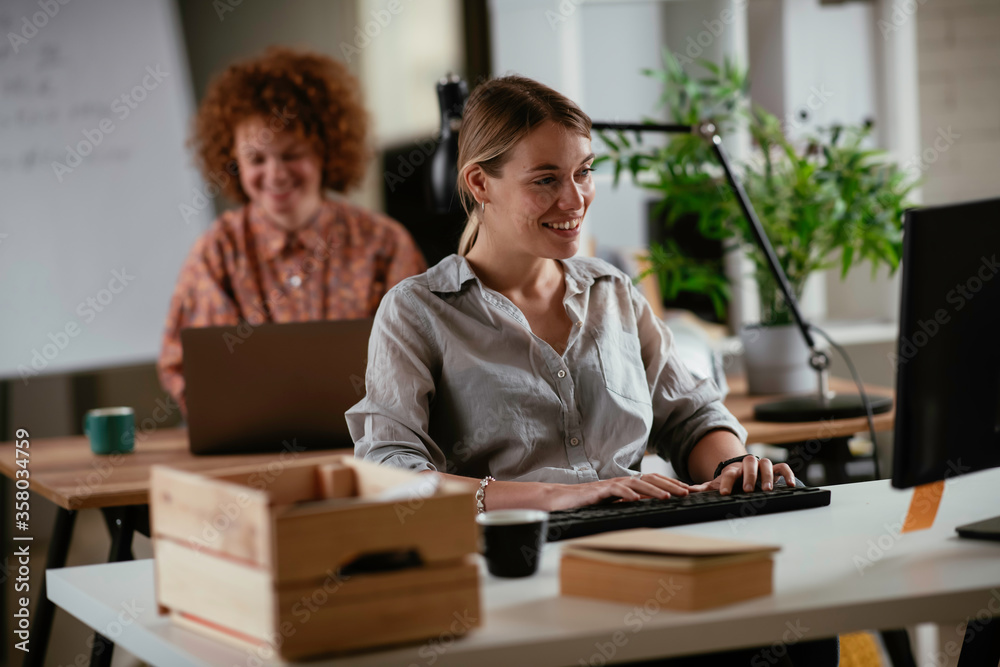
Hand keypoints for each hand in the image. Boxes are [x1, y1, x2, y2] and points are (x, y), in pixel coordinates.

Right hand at [545, 473, 693, 511]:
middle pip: (649, 479)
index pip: (652, 480)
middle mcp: (620, 481)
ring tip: (668, 497)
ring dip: (653, 490)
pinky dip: (626, 494)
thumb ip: (627, 503)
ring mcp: (609, 485)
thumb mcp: (612, 504)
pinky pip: (614, 490)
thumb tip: (647, 507)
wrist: (560, 500)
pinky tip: (636, 500)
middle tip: (687, 493)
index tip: (687, 490)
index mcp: (625, 484)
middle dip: (669, 485)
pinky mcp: (597, 492)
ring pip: (635, 484)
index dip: (670, 483)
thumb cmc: (586, 503)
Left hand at [689, 455, 794, 494]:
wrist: (744, 474)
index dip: (727, 482)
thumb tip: (687, 491)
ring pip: (766, 464)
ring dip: (767, 475)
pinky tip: (791, 485)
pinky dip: (788, 474)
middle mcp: (748, 465)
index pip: (729, 473)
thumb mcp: (717, 485)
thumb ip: (703, 488)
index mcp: (733, 469)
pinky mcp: (775, 469)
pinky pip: (783, 468)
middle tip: (748, 490)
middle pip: (748, 464)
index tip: (725, 493)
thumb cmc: (731, 482)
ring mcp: (762, 466)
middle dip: (749, 476)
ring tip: (768, 489)